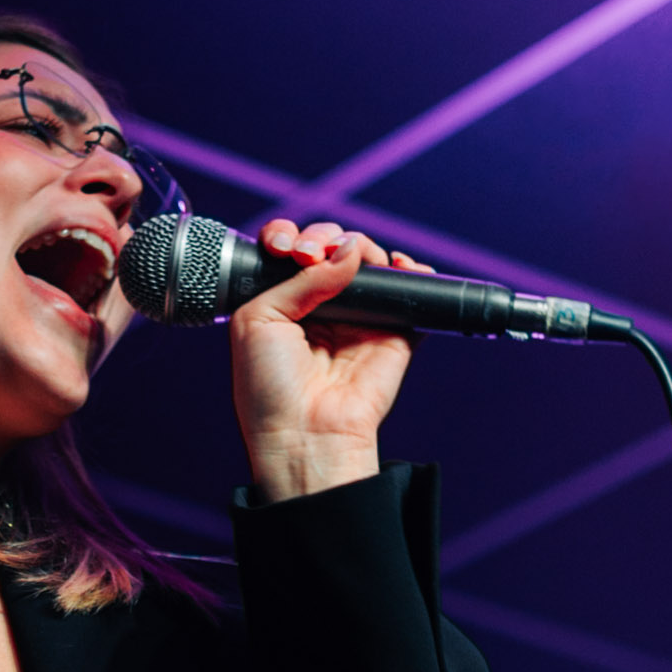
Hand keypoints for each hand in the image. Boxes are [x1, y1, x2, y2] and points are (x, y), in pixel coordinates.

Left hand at [230, 220, 430, 503]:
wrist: (303, 435)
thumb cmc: (269, 390)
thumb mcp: (259, 320)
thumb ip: (299, 278)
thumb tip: (348, 251)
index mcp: (283, 305)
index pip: (292, 251)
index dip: (291, 235)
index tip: (284, 246)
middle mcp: (322, 308)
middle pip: (332, 247)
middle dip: (323, 237)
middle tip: (310, 254)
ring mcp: (359, 319)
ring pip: (369, 261)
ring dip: (361, 244)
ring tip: (350, 259)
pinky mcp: (394, 333)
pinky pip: (412, 291)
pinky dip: (412, 269)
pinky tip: (396, 265)